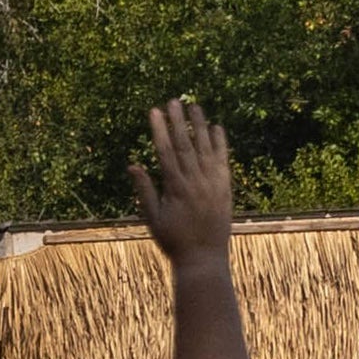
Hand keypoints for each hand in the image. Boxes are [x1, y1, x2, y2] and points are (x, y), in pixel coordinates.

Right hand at [142, 95, 238, 266]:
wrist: (205, 258)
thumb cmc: (173, 241)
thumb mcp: (152, 218)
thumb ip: (145, 190)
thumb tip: (133, 165)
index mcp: (176, 189)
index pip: (166, 152)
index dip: (160, 130)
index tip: (154, 112)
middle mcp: (197, 183)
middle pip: (186, 145)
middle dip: (179, 122)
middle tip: (174, 100)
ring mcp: (213, 185)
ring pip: (206, 149)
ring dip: (199, 126)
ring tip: (194, 106)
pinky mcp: (225, 189)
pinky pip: (223, 161)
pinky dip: (220, 144)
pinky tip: (216, 128)